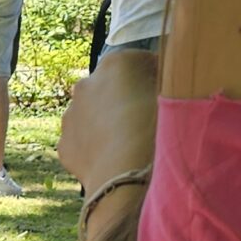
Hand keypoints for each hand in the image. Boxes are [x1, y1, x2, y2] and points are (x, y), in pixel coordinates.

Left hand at [58, 47, 158, 190]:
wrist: (127, 177)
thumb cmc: (158, 132)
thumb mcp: (176, 98)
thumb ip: (167, 85)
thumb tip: (167, 85)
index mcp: (117, 64)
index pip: (141, 64)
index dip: (156, 80)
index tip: (166, 97)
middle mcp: (86, 84)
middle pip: (111, 88)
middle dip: (126, 100)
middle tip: (147, 122)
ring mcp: (70, 116)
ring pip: (93, 115)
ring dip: (108, 123)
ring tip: (131, 144)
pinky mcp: (64, 145)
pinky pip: (84, 141)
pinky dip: (96, 147)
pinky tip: (114, 159)